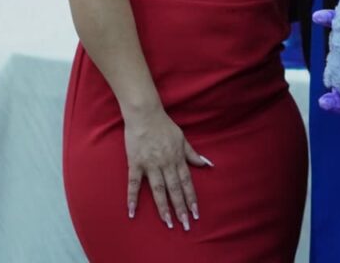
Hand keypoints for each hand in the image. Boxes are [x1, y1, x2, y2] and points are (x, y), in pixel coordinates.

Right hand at [123, 107, 211, 229]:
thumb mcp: (183, 138)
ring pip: (158, 190)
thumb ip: (193, 154)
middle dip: (181, 208)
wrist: (145, 115)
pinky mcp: (135, 164)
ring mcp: (150, 165)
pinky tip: (132, 212)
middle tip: (185, 225)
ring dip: (163, 207)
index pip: (187, 183)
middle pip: (175, 190)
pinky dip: (132, 198)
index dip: (191, 198)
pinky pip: (133, 183)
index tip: (195, 213)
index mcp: (178, 159)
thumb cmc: (164, 126)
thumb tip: (208, 164)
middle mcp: (166, 164)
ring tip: (168, 223)